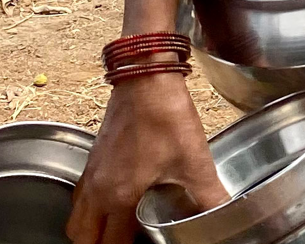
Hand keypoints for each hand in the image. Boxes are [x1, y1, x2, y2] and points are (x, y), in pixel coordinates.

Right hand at [67, 73, 228, 243]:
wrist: (145, 78)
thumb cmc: (165, 117)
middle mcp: (96, 189)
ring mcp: (91, 172)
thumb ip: (210, 196)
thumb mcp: (195, 162)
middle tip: (125, 243)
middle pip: (83, 236)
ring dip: (91, 229)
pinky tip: (114, 200)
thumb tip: (227, 214)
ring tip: (116, 230)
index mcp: (118, 197)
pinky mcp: (93, 157)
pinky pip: (81, 195)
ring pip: (77, 217)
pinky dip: (90, 207)